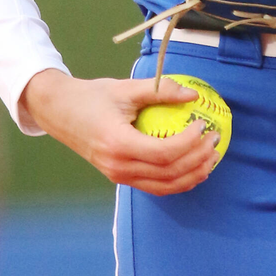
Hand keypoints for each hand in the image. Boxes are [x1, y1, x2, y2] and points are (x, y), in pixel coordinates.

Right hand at [19, 70, 219, 194]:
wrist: (59, 112)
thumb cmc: (92, 97)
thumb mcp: (125, 89)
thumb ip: (160, 91)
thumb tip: (193, 95)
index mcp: (118, 143)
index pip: (163, 153)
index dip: (188, 143)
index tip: (203, 125)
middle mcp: (118, 166)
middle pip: (168, 173)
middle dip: (198, 159)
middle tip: (215, 140)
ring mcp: (118, 175)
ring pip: (163, 185)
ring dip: (192, 174)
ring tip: (212, 157)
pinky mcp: (119, 177)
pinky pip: (154, 186)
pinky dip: (177, 181)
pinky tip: (193, 168)